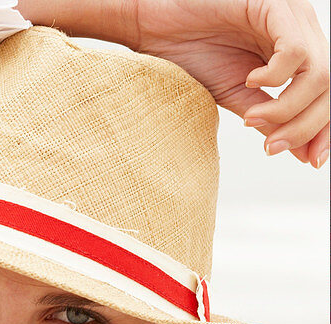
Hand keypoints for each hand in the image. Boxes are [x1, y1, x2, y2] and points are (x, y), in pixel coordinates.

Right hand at [131, 0, 328, 166]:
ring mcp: (291, 16)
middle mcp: (302, 31)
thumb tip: (303, 153)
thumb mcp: (239, 98)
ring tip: (251, 119)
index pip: (328, 94)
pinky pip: (295, 52)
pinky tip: (250, 81)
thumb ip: (272, 119)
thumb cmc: (192, 55)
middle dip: (306, 127)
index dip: (326, 130)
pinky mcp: (274, 5)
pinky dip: (275, 77)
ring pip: (319, 73)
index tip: (312, 161)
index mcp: (298, 53)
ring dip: (288, 109)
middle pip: (330, 88)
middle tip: (272, 148)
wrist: (155, 27)